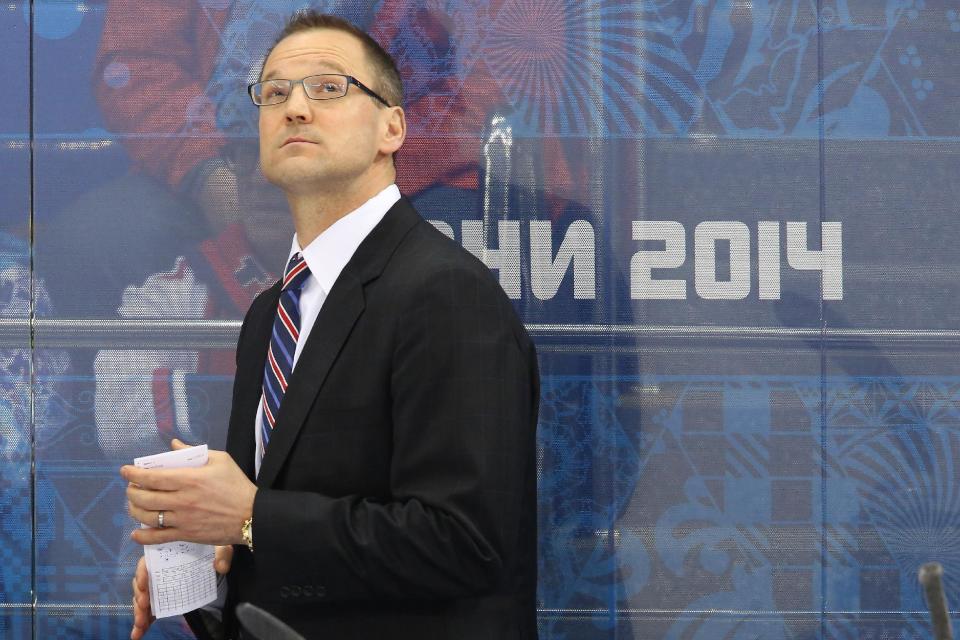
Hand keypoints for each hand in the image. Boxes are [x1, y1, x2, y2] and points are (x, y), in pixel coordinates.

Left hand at [123, 439, 256, 545]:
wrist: (252, 515)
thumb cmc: (237, 485)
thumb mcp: (221, 460)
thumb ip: (194, 452)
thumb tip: (173, 446)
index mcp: (189, 479)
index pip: (152, 477)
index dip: (134, 474)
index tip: (125, 471)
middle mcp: (182, 500)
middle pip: (144, 497)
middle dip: (131, 491)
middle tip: (131, 488)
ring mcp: (182, 519)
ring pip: (147, 516)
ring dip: (134, 510)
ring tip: (134, 505)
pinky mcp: (186, 534)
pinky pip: (158, 538)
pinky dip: (143, 536)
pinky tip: (136, 533)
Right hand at [130, 545, 232, 639]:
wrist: (212, 562)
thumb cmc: (211, 551)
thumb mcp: (219, 547)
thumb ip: (222, 554)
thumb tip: (220, 567)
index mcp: (167, 556)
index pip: (148, 562)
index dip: (142, 573)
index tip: (144, 584)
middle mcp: (158, 571)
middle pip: (142, 583)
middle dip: (140, 596)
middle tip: (145, 606)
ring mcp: (158, 587)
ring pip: (143, 600)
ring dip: (139, 613)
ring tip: (141, 624)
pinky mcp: (161, 601)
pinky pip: (149, 612)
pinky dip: (143, 623)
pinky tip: (138, 634)